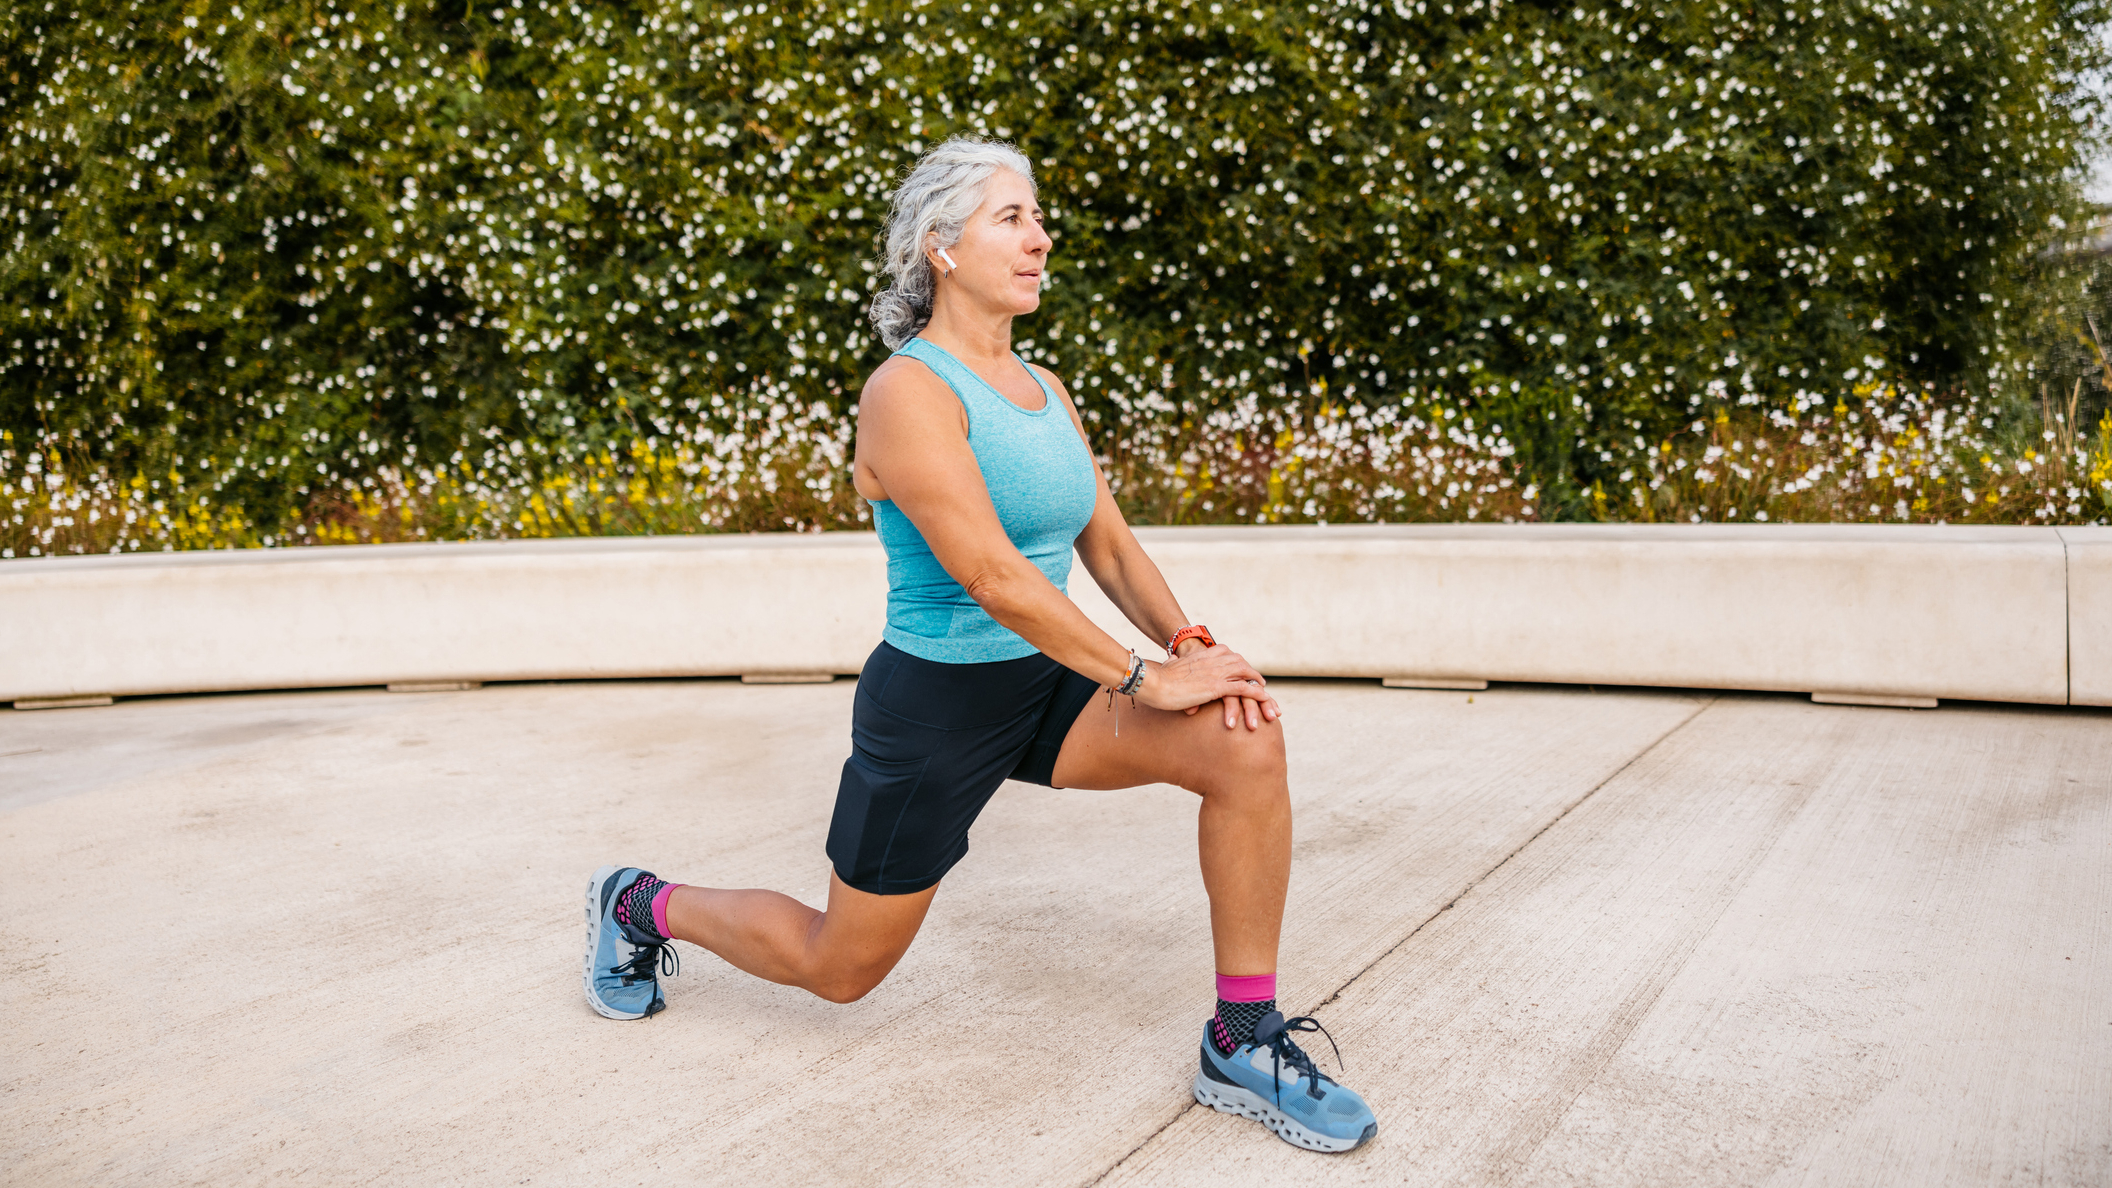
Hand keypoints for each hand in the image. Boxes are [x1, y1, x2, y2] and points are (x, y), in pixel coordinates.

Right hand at [1146, 641, 1281, 730]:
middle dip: (1252, 673)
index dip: (1239, 663)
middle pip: (1241, 663)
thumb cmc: (1157, 676)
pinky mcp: (1216, 687)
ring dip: (1258, 683)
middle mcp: (1212, 660)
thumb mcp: (1169, 664)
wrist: (1152, 681)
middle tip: (1260, 682)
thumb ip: (1174, 661)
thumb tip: (1172, 659)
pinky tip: (1264, 698)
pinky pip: (1243, 688)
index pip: (1229, 654)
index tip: (1245, 670)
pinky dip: (1256, 692)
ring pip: (1246, 674)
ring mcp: (1216, 672)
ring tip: (1266, 692)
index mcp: (1203, 655)